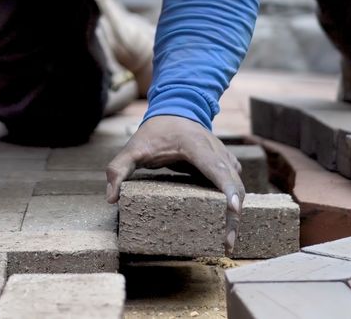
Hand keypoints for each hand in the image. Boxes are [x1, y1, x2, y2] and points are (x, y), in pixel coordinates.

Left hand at [105, 115, 244, 254]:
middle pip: (234, 183)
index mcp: (195, 146)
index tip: (233, 211)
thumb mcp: (133, 147)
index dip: (227, 189)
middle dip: (234, 214)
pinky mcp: (227, 164)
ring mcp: (225, 156)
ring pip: (239, 186)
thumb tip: (112, 198)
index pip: (216, 168)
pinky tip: (227, 223)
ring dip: (237, 212)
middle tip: (227, 242)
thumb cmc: (156, 131)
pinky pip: (235, 185)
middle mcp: (216, 150)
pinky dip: (234, 203)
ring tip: (228, 240)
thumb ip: (119, 169)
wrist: (175, 109)